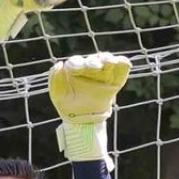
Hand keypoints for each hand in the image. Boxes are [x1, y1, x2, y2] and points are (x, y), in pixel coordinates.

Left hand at [48, 53, 131, 168]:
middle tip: (95, 67)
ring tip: (109, 62)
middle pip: (93, 59)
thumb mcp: (58, 94)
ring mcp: (104, 72)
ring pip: (107, 60)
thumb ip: (55, 79)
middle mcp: (89, 67)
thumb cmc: (68, 105)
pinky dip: (123, 63)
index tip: (78, 69)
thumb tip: (59, 64)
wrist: (85, 119)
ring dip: (108, 59)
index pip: (76, 62)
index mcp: (75, 69)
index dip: (77, 64)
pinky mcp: (116, 79)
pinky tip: (124, 62)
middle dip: (94, 62)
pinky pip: (121, 68)